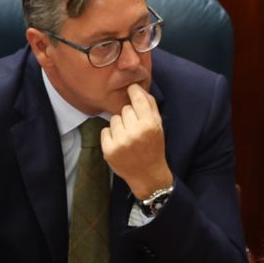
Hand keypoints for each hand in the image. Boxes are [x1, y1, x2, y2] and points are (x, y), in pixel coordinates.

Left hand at [100, 83, 173, 199]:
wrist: (147, 175)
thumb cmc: (153, 148)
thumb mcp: (158, 126)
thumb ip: (150, 105)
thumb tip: (137, 87)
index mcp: (150, 125)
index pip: (138, 99)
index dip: (134, 91)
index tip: (131, 90)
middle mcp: (135, 132)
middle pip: (125, 109)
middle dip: (129, 116)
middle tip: (135, 128)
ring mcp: (121, 142)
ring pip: (114, 119)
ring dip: (119, 126)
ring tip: (128, 138)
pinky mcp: (109, 150)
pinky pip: (105, 131)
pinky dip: (111, 136)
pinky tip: (120, 144)